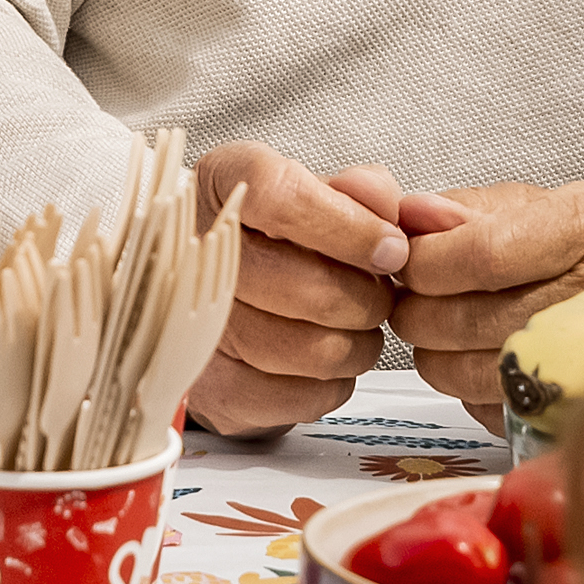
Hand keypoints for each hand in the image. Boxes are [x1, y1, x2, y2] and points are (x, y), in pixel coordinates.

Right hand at [181, 145, 445, 435]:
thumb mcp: (317, 195)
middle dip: (367, 296)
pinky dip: (333, 382)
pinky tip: (323, 355)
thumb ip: (360, 191)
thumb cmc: (275, 240)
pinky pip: (305, 397)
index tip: (390, 247)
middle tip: (375, 291)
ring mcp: (196, 327)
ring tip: (352, 324)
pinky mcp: (215, 389)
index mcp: (219, 186)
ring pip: (316, 349)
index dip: (348, 227)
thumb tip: (389, 209)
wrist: (215, 294)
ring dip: (357, 343)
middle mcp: (193, 253)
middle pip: (308, 285)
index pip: (279, 197)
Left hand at [395, 181, 583, 425]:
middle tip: (412, 297)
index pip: (484, 255)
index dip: (428, 261)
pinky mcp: (576, 412)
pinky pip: (488, 407)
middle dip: (417, 308)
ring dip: (432, 351)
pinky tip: (478, 357)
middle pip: (469, 318)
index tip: (406, 260)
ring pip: (468, 372)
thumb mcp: (534, 207)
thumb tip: (411, 214)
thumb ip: (465, 208)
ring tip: (439, 326)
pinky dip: (465, 386)